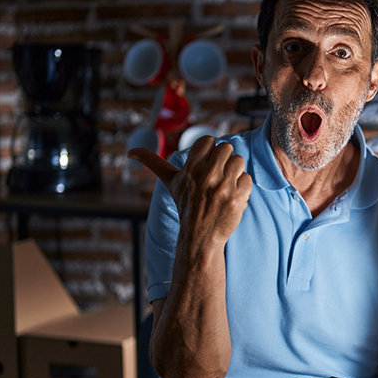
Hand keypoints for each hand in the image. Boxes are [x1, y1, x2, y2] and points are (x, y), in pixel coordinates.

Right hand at [127, 136, 251, 245]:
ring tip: (225, 186)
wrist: (200, 237)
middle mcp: (207, 175)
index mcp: (191, 168)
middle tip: (217, 177)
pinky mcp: (238, 197)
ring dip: (235, 172)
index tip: (206, 165)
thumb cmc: (186, 206)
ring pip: (239, 161)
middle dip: (224, 161)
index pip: (209, 140)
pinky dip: (243, 187)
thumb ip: (153, 163)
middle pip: (227, 148)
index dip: (210, 151)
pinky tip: (232, 196)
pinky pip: (247, 178)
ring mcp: (223, 187)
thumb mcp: (170, 183)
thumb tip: (129, 151)